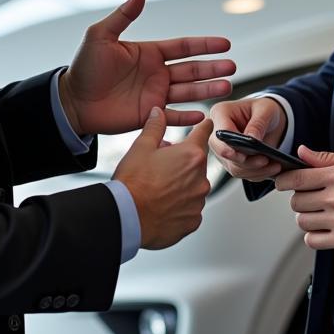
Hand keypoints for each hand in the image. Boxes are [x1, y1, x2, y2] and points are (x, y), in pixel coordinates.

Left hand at [60, 0, 234, 136]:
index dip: (204, 45)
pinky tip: (202, 115)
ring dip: (207, 90)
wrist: (72, 101)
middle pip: (192, 69)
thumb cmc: (84, 67)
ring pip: (188, 92)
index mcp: (149, 53)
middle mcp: (156, 73)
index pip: (183, 47)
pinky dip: (188, 117)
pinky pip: (173, 116)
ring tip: (226, 87)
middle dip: (213, 68)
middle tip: (232, 67)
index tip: (225, 44)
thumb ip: (124, 15)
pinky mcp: (149, 115)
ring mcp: (155, 94)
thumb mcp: (102, 36)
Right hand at [113, 108, 214, 249]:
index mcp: (191, 155)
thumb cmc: (133, 184)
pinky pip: (191, 208)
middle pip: (196, 163)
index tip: (205, 125)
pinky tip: (164, 204)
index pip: (204, 133)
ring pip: (194, 186)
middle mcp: (200, 178)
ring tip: (159, 188)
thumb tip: (159, 113)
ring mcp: (198, 201)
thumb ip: (155, 127)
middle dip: (182, 161)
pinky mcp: (193, 220)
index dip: (203, 127)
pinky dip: (181, 205)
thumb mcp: (141, 147)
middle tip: (161, 166)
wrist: (127, 218)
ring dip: (183, 184)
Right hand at [208, 96, 287, 181]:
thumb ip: (258, 123)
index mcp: (220, 113)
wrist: (269, 120)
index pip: (219, 133)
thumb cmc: (263, 109)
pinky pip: (243, 173)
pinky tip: (272, 168)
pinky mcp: (232, 162)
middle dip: (245, 161)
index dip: (229, 146)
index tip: (243, 155)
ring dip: (254, 170)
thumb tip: (252, 139)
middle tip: (264, 160)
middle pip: (224, 153)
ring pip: (234, 167)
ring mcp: (224, 150)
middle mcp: (218, 134)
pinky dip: (258, 173)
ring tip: (273, 165)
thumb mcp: (265, 109)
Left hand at [274, 148, 333, 252]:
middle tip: (309, 197)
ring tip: (318, 212)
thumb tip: (302, 152)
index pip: (297, 178)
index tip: (281, 182)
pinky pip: (312, 240)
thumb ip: (325, 157)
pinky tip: (322, 227)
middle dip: (299, 198)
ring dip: (306, 216)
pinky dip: (313, 235)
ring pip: (302, 221)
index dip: (283, 180)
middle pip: (296, 201)